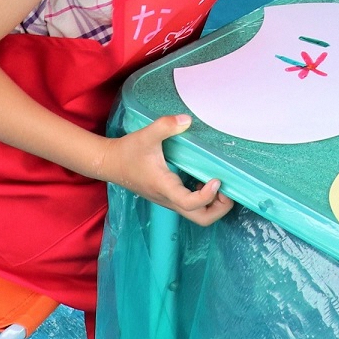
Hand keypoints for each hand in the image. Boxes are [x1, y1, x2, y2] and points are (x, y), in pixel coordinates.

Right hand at [99, 114, 234, 226]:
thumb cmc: (128, 151)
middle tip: (227, 188)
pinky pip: (191, 206)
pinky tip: (203, 180)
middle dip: (219, 208)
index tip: (217, 179)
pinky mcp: (169, 197)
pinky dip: (204, 198)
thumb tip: (187, 120)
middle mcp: (169, 199)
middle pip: (200, 219)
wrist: (110, 163)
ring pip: (197, 215)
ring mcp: (169, 200)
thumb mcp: (146, 135)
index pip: (189, 203)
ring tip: (219, 183)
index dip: (207, 196)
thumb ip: (166, 126)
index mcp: (164, 187)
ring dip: (214, 204)